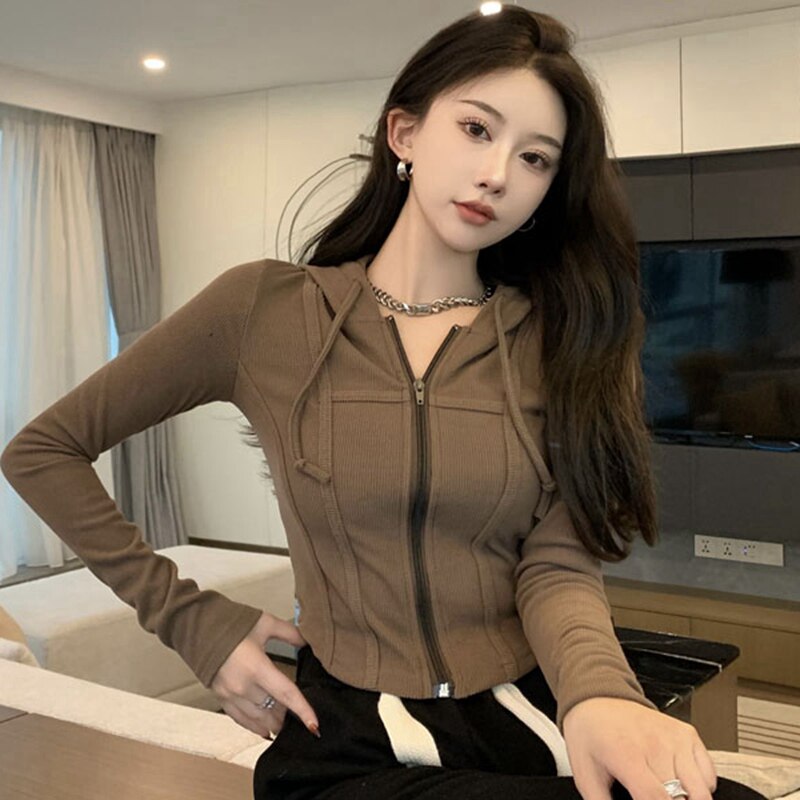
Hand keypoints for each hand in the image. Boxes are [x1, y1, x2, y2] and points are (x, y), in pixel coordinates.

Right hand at [210, 611, 319, 739]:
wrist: (199, 627)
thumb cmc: (231, 623)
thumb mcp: (265, 623)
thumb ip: (290, 633)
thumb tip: (308, 643)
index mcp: (257, 666)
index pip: (285, 694)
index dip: (302, 710)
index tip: (314, 726)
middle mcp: (243, 686)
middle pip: (273, 710)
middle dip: (288, 716)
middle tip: (301, 718)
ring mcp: (230, 695)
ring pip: (258, 719)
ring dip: (273, 723)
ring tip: (286, 725)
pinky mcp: (221, 698)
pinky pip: (240, 719)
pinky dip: (254, 727)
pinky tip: (265, 731)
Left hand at [562, 697, 717, 799]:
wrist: (597, 700)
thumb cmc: (591, 735)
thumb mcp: (585, 774)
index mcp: (627, 755)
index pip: (656, 798)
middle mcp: (655, 744)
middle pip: (683, 799)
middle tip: (652, 799)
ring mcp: (675, 738)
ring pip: (702, 792)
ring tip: (667, 797)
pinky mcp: (688, 734)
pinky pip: (709, 776)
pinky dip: (700, 789)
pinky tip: (679, 785)